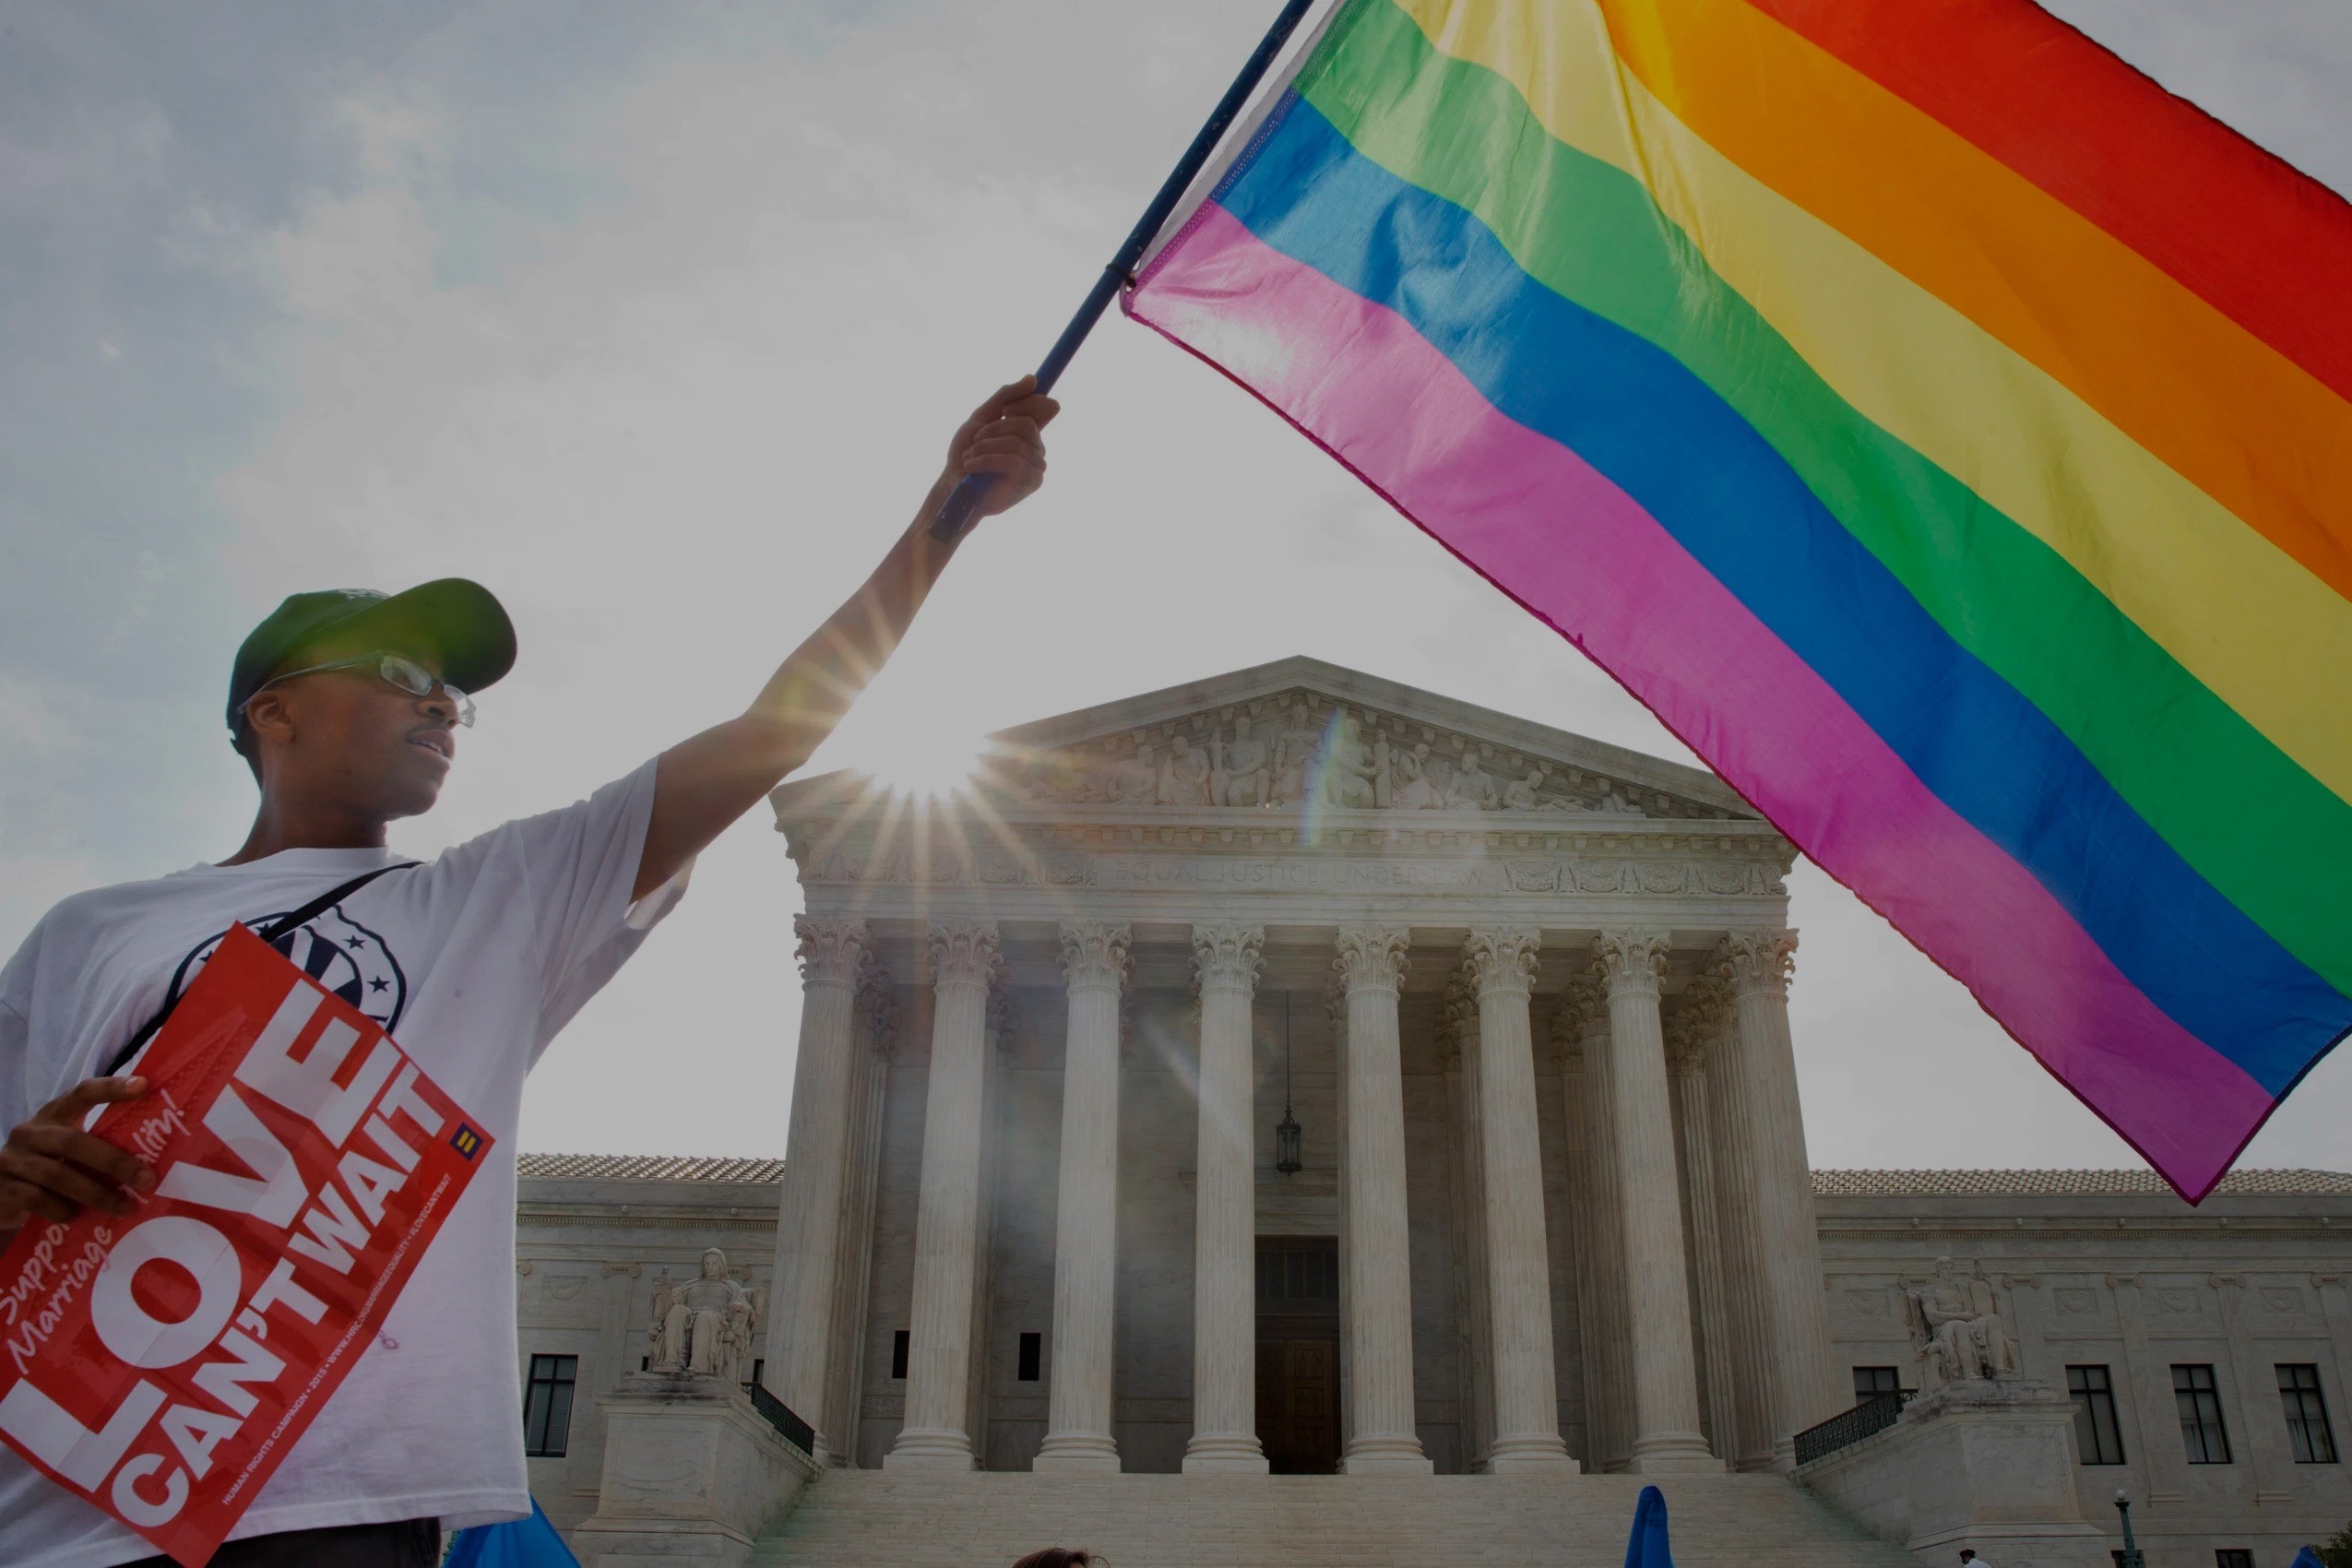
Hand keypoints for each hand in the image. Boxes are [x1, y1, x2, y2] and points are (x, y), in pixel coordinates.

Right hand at [0, 1076, 156, 1231]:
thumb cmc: (47, 1165)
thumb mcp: (68, 1149)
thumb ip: (98, 1144)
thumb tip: (154, 1161)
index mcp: (54, 1114)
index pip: (83, 1093)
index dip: (111, 1088)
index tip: (143, 1085)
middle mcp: (31, 1132)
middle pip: (74, 1141)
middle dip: (114, 1162)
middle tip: (146, 1180)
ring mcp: (13, 1159)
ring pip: (57, 1175)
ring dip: (96, 1194)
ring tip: (124, 1207)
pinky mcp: (2, 1187)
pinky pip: (36, 1199)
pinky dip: (61, 1209)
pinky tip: (77, 1217)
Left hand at [940, 375, 1059, 519]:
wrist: (953, 485)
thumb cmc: (965, 454)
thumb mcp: (982, 417)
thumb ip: (1005, 397)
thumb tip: (1033, 378)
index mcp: (1028, 431)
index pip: (1047, 407)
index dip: (1027, 403)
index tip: (1005, 410)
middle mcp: (1037, 448)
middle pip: (1027, 423)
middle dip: (995, 429)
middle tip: (976, 440)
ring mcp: (1037, 466)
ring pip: (1017, 442)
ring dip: (985, 447)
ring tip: (971, 457)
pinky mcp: (1031, 483)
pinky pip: (1014, 461)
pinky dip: (987, 461)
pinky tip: (973, 468)